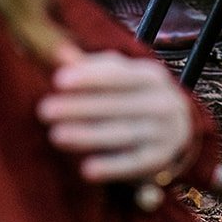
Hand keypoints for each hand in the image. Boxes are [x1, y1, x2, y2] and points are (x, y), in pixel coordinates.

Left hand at [36, 43, 193, 182]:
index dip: (88, 77)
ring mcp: (163, 131)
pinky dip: (110, 167)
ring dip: (88, 135)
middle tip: (44, 109)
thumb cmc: (136, 97)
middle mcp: (162, 101)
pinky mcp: (159, 159)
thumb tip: (58, 53)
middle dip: (79, 106)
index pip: (118, 74)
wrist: (178, 129)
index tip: (58, 80)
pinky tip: (86, 169)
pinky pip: (133, 164)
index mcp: (150, 76)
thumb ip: (91, 68)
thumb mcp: (122, 78)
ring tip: (55, 135)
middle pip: (117, 104)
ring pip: (123, 133)